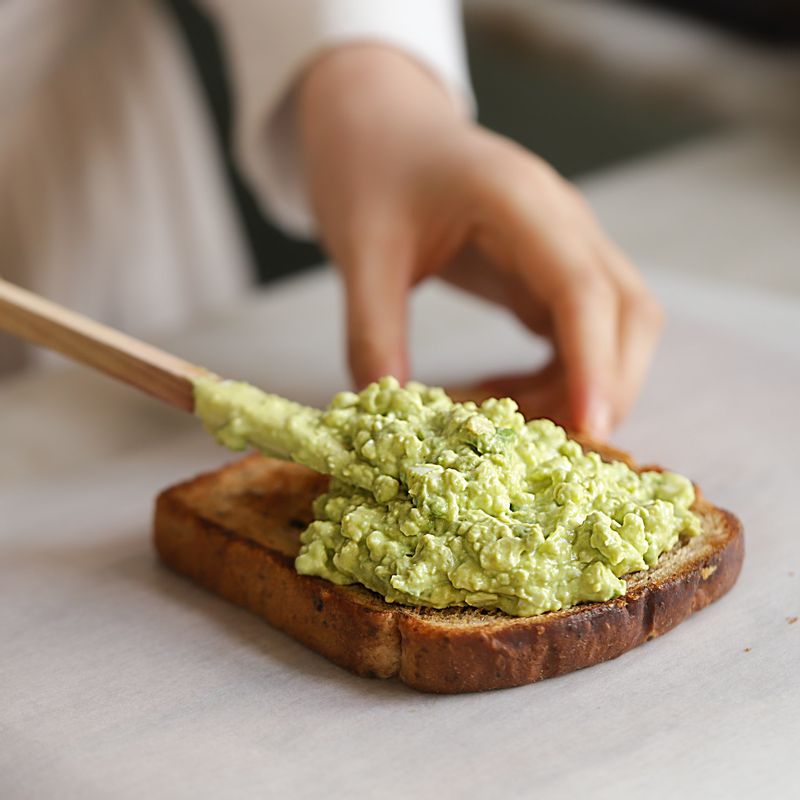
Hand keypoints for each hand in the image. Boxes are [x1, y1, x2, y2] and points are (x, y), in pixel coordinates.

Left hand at [296, 44, 662, 437]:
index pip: (580, 288)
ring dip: (582, 386)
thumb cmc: (372, 171)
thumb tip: (388, 413)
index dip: (593, 363)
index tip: (589, 429)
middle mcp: (561, 221)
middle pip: (629, 311)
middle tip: (552, 449)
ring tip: (510, 424)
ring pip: (617, 325)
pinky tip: (504, 394)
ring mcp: (564, 243)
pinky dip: (560, 375)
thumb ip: (371, 330)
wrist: (382, 127)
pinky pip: (580, 331)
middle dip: (609, 385)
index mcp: (518, 201)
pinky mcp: (550, 268)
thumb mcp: (359, 251)